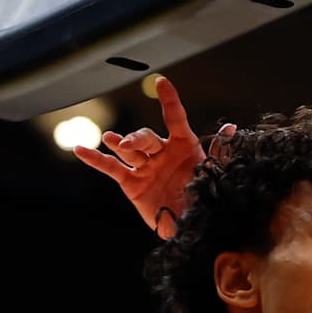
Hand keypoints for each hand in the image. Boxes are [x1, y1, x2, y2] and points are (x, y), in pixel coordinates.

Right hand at [72, 76, 224, 238]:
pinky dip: (95, 159)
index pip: (175, 118)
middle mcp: (163, 153)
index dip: (169, 101)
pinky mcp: (132, 184)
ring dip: (121, 143)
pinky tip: (80, 150)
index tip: (162, 83)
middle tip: (131, 146)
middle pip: (146, 137)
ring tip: (113, 141)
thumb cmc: (206, 200)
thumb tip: (231, 129)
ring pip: (129, 150)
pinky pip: (111, 168)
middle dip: (138, 139)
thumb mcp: (215, 176)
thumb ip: (219, 153)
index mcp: (185, 147)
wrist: (193, 229)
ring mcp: (146, 167)